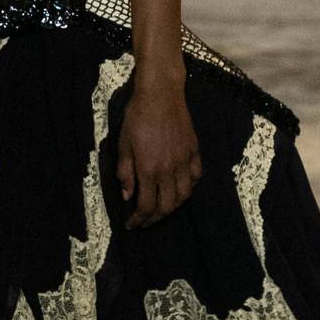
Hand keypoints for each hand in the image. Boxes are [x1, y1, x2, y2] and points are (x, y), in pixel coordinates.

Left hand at [117, 77, 201, 228]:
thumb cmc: (137, 117)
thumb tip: (128, 196)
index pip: (147, 206)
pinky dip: (189, 187)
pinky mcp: (194, 151)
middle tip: (145, 220)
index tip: (132, 225)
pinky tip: (180, 187)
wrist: (160, 94)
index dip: (139, 219)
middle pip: (167, 206)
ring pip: (184, 196)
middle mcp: (169, 170)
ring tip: (162, 208)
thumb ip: (125, 172)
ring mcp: (185, 161)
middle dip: (155, 218)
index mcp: (149, 170)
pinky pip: (196, 177)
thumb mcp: (123, 144)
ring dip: (173, 207)